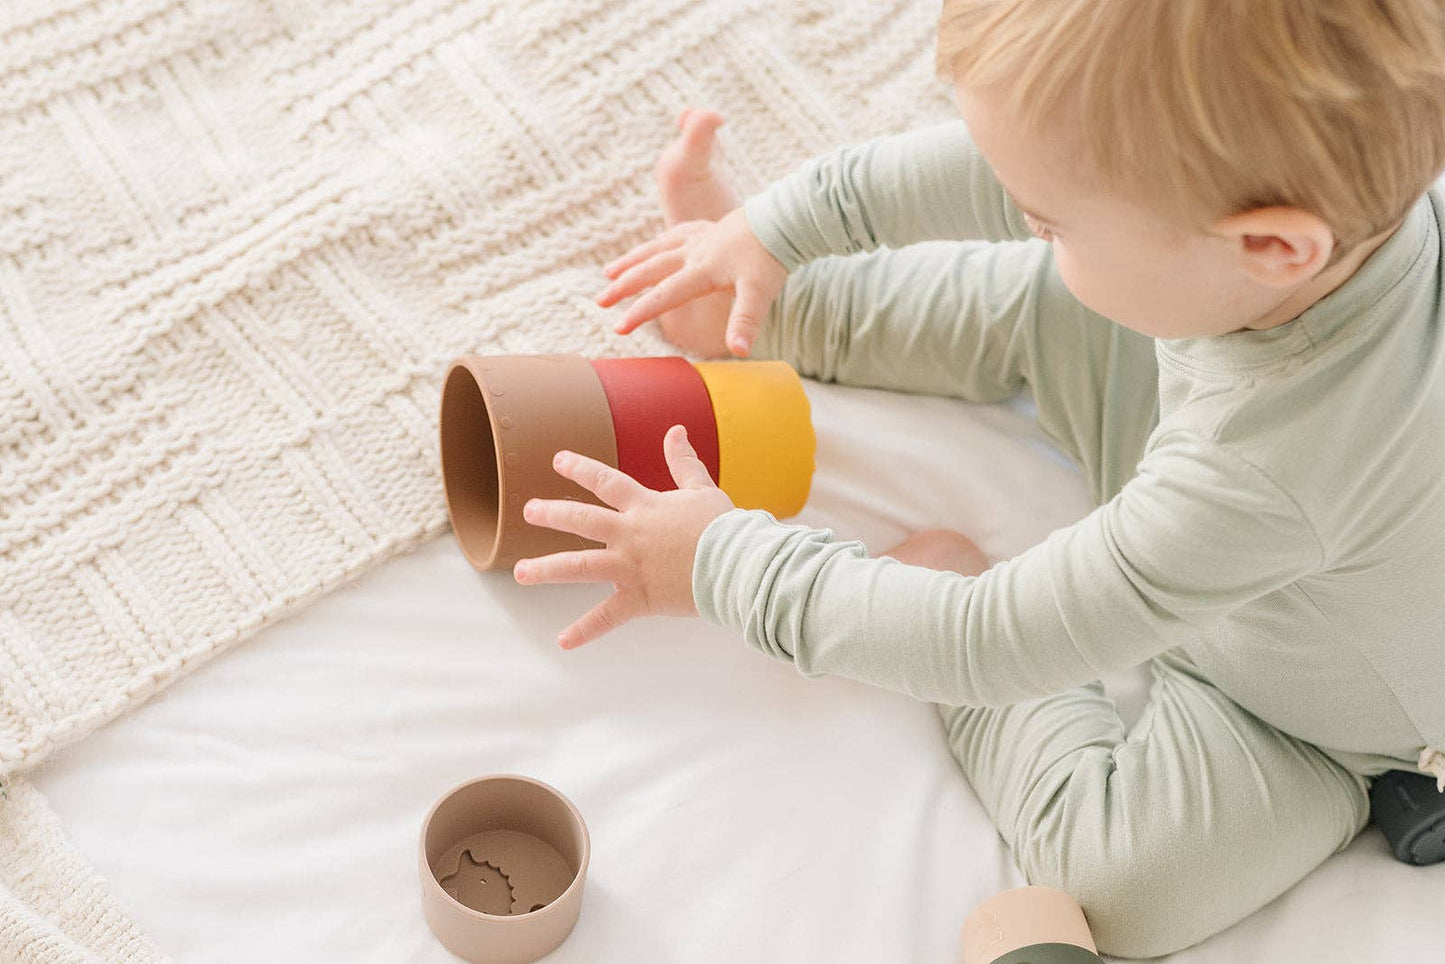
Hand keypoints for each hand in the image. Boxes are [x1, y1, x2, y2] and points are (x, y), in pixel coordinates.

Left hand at [512, 425, 735, 647]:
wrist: (737, 564)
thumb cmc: (723, 527)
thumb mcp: (702, 489)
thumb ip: (684, 462)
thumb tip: (675, 431)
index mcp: (645, 507)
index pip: (605, 482)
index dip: (581, 469)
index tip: (558, 460)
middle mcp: (630, 535)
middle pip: (582, 520)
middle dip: (552, 513)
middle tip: (528, 511)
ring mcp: (630, 567)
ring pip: (580, 566)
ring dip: (547, 569)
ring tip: (521, 573)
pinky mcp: (639, 598)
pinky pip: (606, 617)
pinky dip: (585, 631)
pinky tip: (562, 642)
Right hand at [596, 207, 787, 356]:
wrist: (785, 219)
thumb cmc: (772, 257)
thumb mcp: (761, 293)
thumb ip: (745, 322)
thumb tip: (738, 351)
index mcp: (702, 270)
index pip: (664, 295)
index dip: (640, 312)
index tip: (619, 328)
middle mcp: (694, 252)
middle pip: (650, 270)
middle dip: (623, 287)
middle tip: (600, 301)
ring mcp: (699, 238)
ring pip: (656, 249)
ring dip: (631, 262)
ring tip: (608, 273)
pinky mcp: (708, 229)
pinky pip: (674, 234)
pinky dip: (658, 243)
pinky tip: (652, 248)